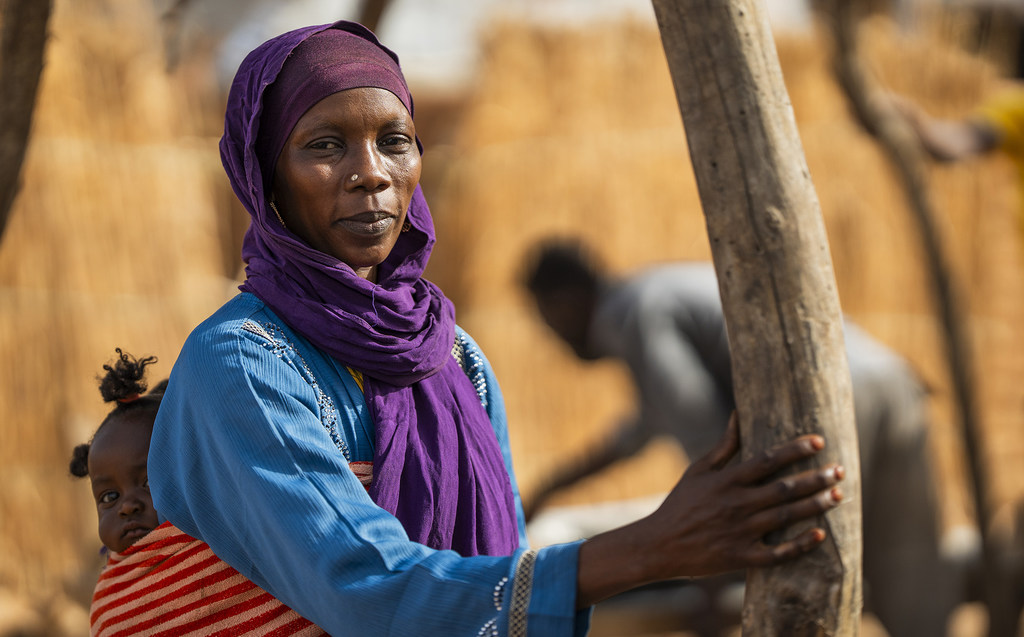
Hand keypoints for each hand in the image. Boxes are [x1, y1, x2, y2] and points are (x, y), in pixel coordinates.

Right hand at [639, 412, 842, 578]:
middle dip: (815, 478)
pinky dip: (799, 545)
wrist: (658, 545)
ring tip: (838, 495)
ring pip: (785, 517)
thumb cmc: (680, 503)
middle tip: (840, 470)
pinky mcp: (740, 558)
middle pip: (784, 489)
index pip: (767, 460)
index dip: (795, 450)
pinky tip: (819, 535)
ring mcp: (739, 532)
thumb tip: (739, 414)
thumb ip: (723, 446)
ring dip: (815, 506)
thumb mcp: (697, 471)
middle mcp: (735, 505)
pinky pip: (776, 553)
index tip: (820, 442)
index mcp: (726, 481)